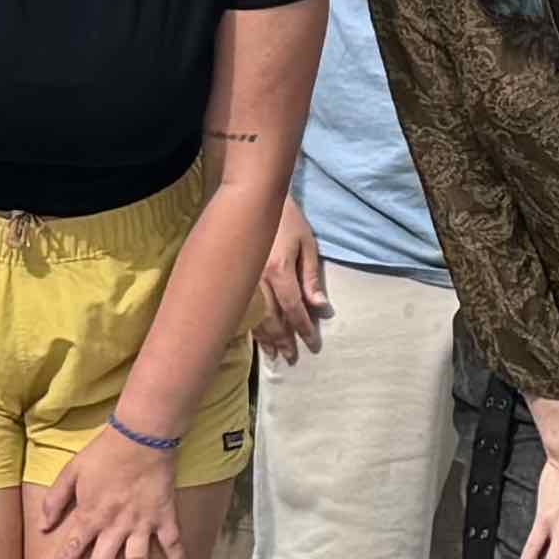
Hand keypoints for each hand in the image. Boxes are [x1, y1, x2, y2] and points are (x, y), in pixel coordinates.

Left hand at [28, 423, 184, 558]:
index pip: (68, 553)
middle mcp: (114, 527)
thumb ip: (55, 499)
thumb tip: (44, 526)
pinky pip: (172, 545)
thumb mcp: (71, 471)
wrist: (140, 436)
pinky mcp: (164, 518)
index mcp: (89, 517)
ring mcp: (141, 525)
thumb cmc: (104, 452)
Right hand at [254, 200, 329, 364]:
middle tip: (293, 358)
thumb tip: (321, 308)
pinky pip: (243, 309)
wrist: (255, 200)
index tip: (314, 346)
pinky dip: (251, 326)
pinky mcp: (236, 279)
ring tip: (275, 355)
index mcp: (278, 271)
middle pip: (273, 320)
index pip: (294, 309)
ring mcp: (243, 281)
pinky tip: (257, 337)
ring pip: (255, 318)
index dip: (304, 329)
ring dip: (266, 339)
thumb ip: (311, 278)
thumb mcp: (307, 244)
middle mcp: (258, 280)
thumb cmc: (287, 219)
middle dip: (284, 341)